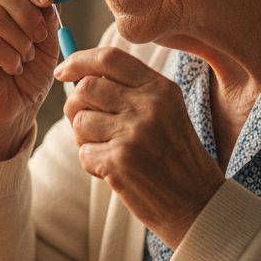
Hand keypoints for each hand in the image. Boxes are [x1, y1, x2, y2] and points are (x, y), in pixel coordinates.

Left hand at [54, 47, 223, 247]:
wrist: (197, 203)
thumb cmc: (175, 158)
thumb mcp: (167, 112)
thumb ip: (131, 91)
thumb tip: (79, 77)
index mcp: (160, 88)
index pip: (110, 58)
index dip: (79, 61)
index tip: (63, 70)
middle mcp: (148, 105)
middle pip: (86, 87)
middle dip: (75, 105)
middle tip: (86, 124)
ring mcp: (133, 133)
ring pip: (80, 121)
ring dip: (84, 139)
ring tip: (109, 151)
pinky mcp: (119, 161)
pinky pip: (84, 152)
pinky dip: (92, 163)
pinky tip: (114, 171)